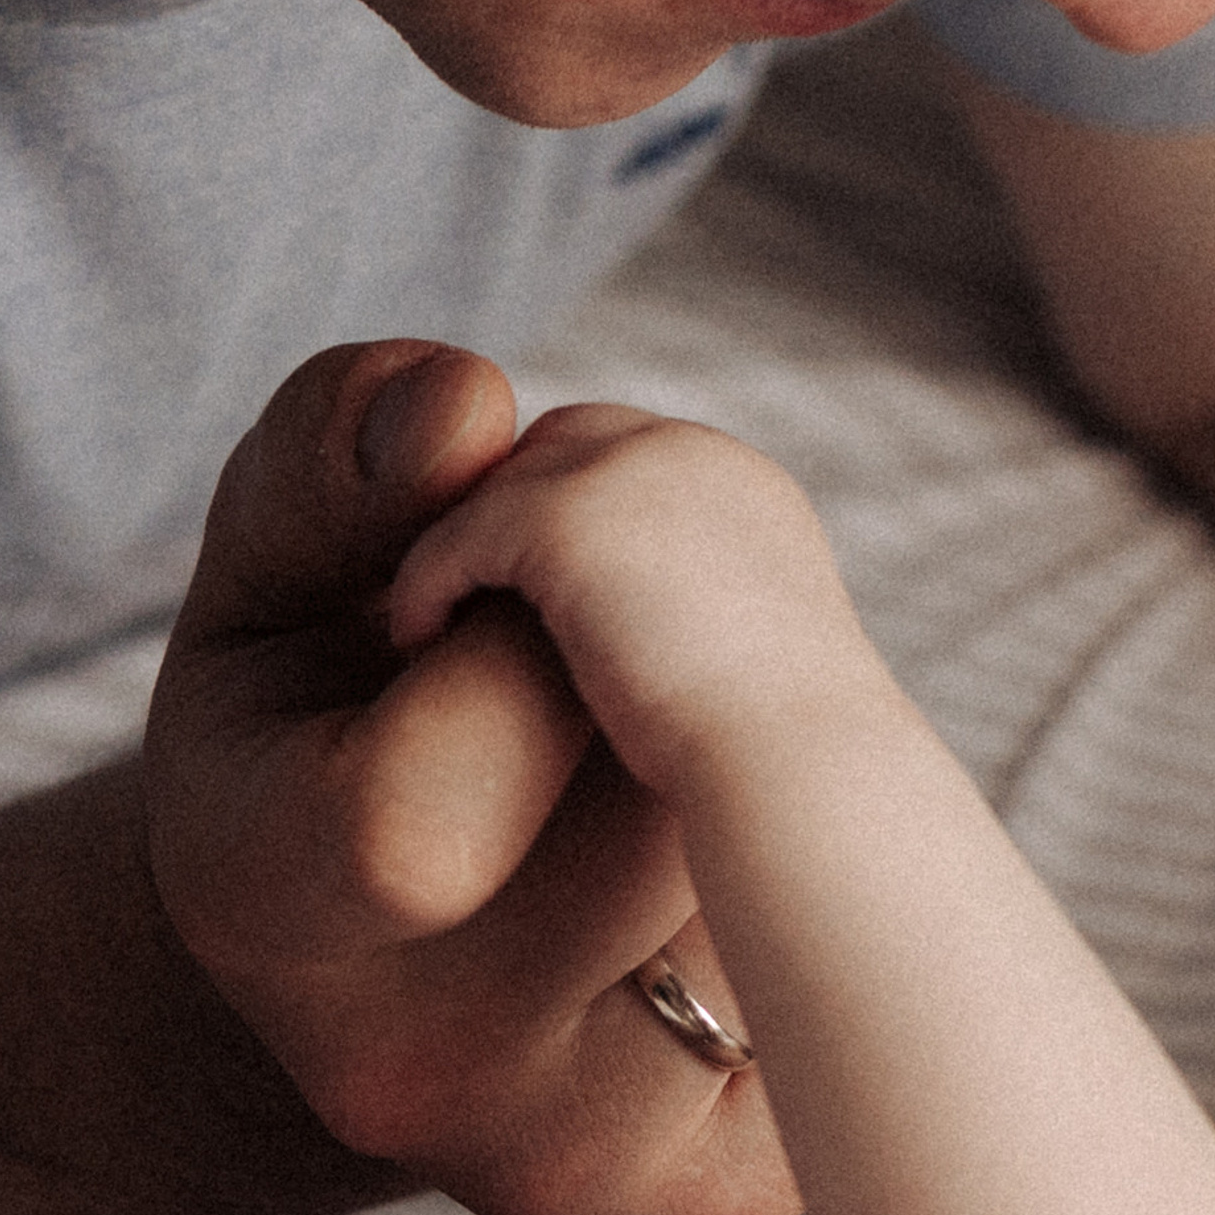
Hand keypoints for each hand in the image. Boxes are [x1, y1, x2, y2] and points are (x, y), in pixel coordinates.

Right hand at [143, 342, 801, 1214]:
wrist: (346, 956)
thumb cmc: (310, 706)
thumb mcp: (280, 556)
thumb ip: (345, 453)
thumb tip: (469, 409)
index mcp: (258, 901)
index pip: (431, 806)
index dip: (505, 654)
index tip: (481, 617)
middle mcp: (409, 1076)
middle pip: (659, 822)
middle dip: (655, 696)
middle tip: (578, 690)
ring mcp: (572, 1157)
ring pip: (774, 887)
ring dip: (744, 786)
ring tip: (623, 790)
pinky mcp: (712, 1188)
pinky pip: (840, 981)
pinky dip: (798, 895)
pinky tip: (685, 889)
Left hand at [388, 400, 887, 807]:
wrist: (801, 771)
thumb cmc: (786, 767)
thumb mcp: (757, 673)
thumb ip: (707, 635)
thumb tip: (673, 664)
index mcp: (746, 490)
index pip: (630, 457)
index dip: (567, 510)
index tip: (524, 584)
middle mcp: (697, 459)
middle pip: (562, 442)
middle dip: (504, 509)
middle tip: (457, 588)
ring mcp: (633, 476)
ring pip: (503, 484)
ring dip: (458, 547)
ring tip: (425, 618)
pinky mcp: (568, 518)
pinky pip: (461, 534)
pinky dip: (427, 582)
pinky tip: (413, 640)